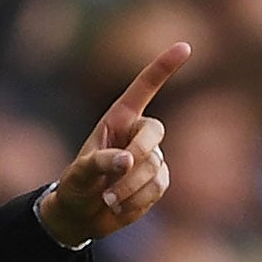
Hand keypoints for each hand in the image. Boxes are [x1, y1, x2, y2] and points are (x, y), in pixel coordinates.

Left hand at [39, 42, 190, 244]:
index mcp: (118, 119)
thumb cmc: (76, 186)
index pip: (144, 88)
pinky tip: (120, 206)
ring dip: (130, 187)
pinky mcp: (158, 181)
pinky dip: (137, 200)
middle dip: (139, 153)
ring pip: (154, 166)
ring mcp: (151, 157)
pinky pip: (158, 187)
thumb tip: (128, 160)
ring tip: (108, 199)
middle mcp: (137, 134)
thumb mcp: (78, 173)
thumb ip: (100, 162)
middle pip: (155, 131)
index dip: (164, 67)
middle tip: (117, 174)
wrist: (83, 215)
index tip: (185, 47)